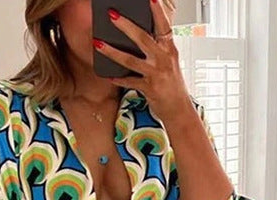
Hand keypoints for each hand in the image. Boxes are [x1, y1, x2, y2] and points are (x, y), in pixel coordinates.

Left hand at [94, 0, 191, 121]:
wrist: (179, 110)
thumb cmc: (173, 85)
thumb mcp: (169, 62)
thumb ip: (158, 47)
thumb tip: (140, 33)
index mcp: (169, 49)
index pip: (163, 26)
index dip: (157, 11)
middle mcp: (163, 59)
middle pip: (143, 38)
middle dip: (126, 26)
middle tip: (112, 15)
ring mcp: (156, 74)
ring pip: (131, 60)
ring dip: (112, 52)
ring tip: (98, 43)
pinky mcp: (149, 88)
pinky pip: (129, 82)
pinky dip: (118, 79)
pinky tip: (108, 75)